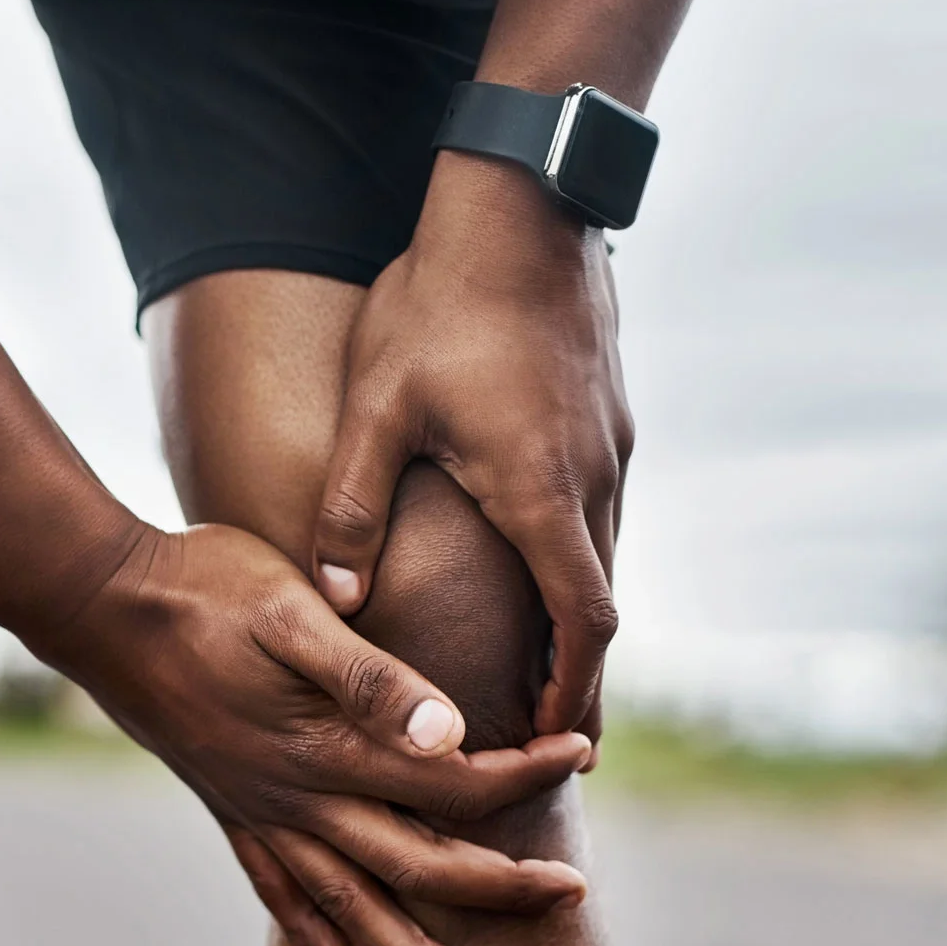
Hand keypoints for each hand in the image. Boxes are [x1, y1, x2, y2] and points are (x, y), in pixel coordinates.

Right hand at [21, 522, 591, 945]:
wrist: (96, 601)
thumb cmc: (203, 585)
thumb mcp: (295, 611)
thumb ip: (372, 677)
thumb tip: (453, 734)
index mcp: (327, 743)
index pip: (451, 780)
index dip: (524, 775)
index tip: (582, 752)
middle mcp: (297, 794)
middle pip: (417, 864)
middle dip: (501, 887)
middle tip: (573, 897)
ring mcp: (258, 809)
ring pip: (351, 903)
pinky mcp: (225, 806)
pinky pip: (276, 889)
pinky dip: (313, 934)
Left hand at [312, 152, 631, 748]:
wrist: (520, 205)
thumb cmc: (436, 305)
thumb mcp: (375, 411)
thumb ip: (350, 507)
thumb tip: (333, 596)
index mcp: (540, 493)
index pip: (580, 623)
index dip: (569, 689)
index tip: (553, 740)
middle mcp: (594, 477)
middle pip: (601, 603)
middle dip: (578, 673)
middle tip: (552, 733)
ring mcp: (612, 443)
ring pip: (606, 553)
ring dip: (580, 616)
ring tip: (544, 667)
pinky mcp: (611, 414)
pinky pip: (603, 508)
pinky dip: (579, 557)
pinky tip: (542, 564)